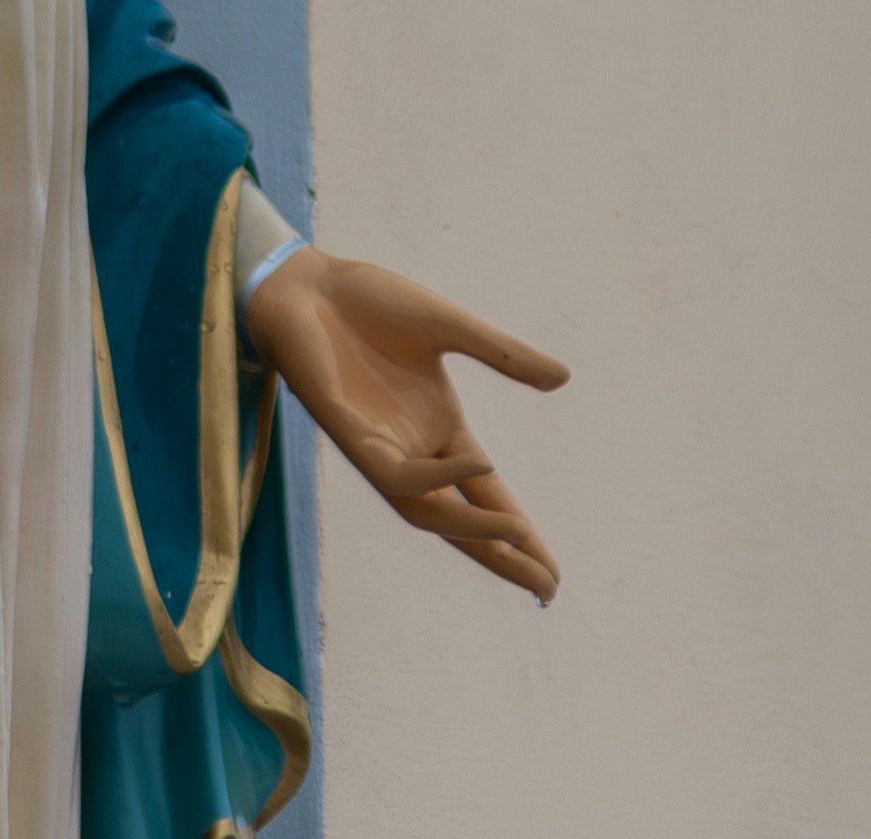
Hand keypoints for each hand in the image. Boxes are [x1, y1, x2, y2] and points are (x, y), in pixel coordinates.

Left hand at [242, 248, 570, 602]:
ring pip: (430, 512)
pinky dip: (435, 476)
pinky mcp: (351, 438)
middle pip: (463, 520)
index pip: (488, 493)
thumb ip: (503, 354)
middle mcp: (413, 449)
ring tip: (521, 537)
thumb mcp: (448, 327)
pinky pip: (397, 475)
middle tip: (548, 586)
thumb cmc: (369, 302)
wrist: (307, 283)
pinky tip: (476, 461)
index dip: (518, 530)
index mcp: (440, 430)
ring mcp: (382, 448)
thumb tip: (563, 378)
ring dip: (474, 529)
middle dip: (503, 553)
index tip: (552, 570)